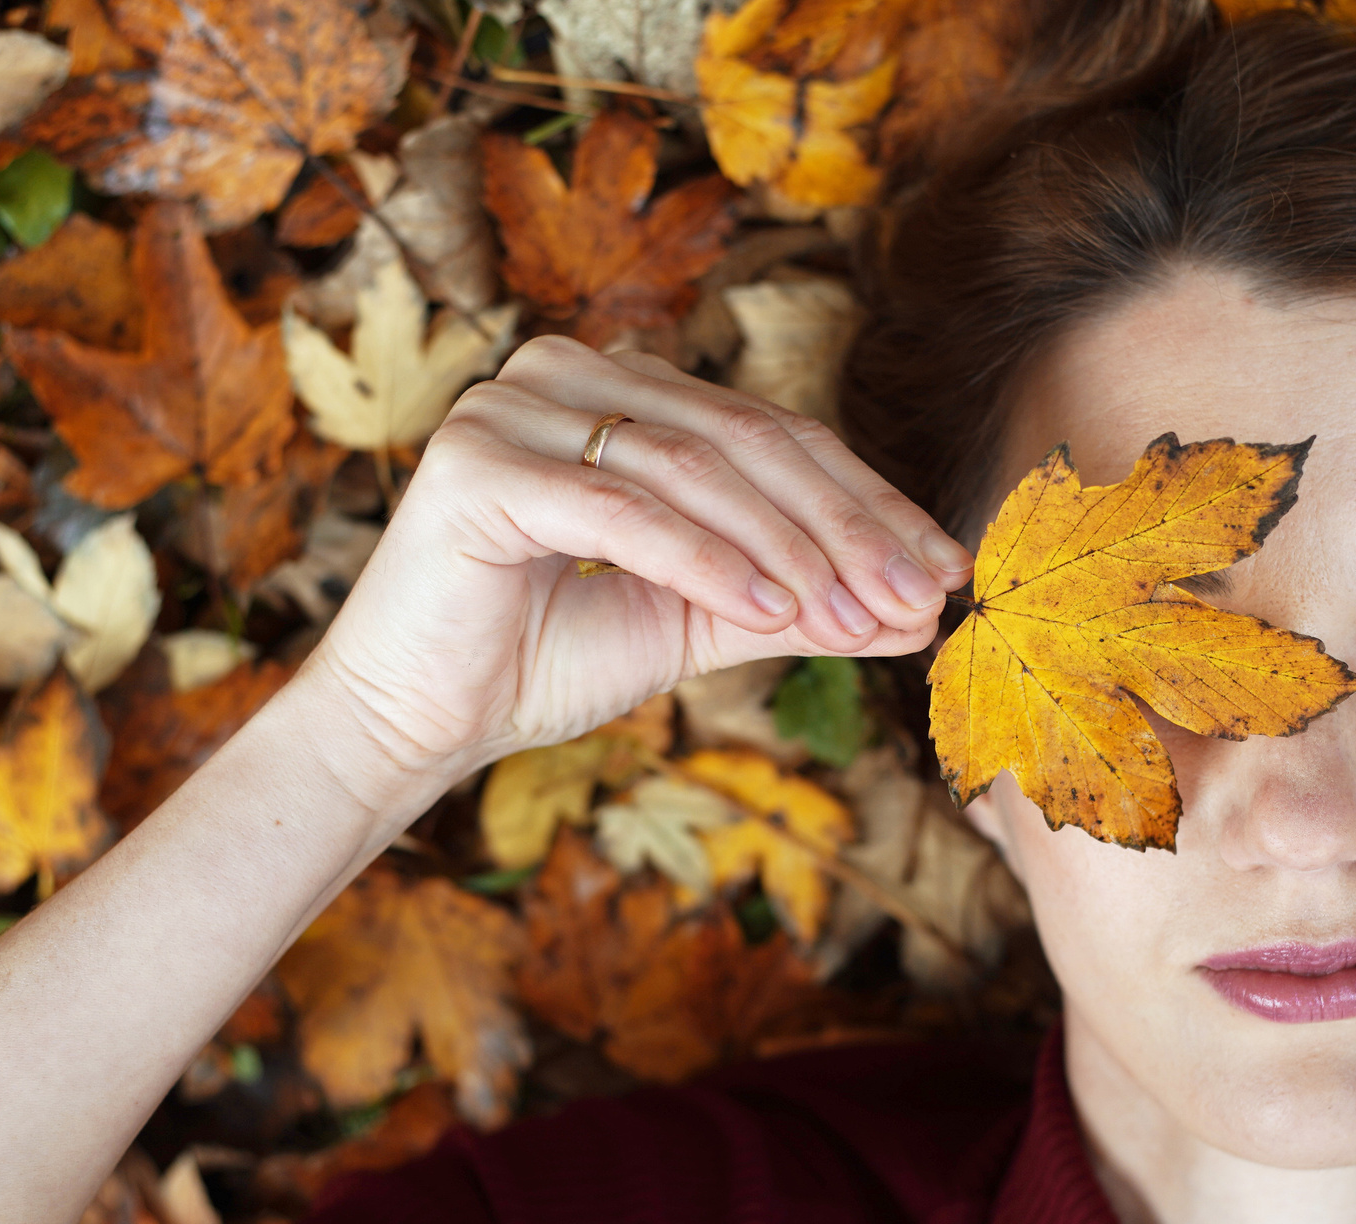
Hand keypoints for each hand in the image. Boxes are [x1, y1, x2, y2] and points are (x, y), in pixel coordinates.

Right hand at [293, 335, 974, 808]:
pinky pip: (622, 508)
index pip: (774, 434)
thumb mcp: (700, 621)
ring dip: (787, 549)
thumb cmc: (543, 660)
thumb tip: (917, 612)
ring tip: (851, 617)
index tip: (940, 574)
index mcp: (624, 389)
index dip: (867, 504)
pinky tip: (772, 610)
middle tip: (916, 598)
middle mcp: (569, 371)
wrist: (414, 719)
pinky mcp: (477, 460)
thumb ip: (799, 602)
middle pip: (745, 441)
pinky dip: (708, 560)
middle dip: (844, 528)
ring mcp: (515, 403)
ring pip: (693, 469)